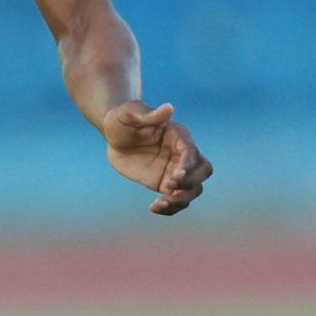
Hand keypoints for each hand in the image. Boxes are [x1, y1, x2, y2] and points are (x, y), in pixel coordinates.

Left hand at [101, 100, 210, 214]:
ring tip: (160, 203)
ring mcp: (175, 170)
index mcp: (178, 135)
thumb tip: (169, 108)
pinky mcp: (164, 183)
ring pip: (193, 189)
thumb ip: (148, 114)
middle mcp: (182, 154)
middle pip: (203, 171)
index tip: (175, 176)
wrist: (113, 136)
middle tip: (167, 187)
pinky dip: (170, 208)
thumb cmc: (122, 119)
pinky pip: (176, 199)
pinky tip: (154, 208)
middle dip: (190, 183)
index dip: (187, 165)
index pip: (191, 152)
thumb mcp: (129, 114)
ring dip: (181, 200)